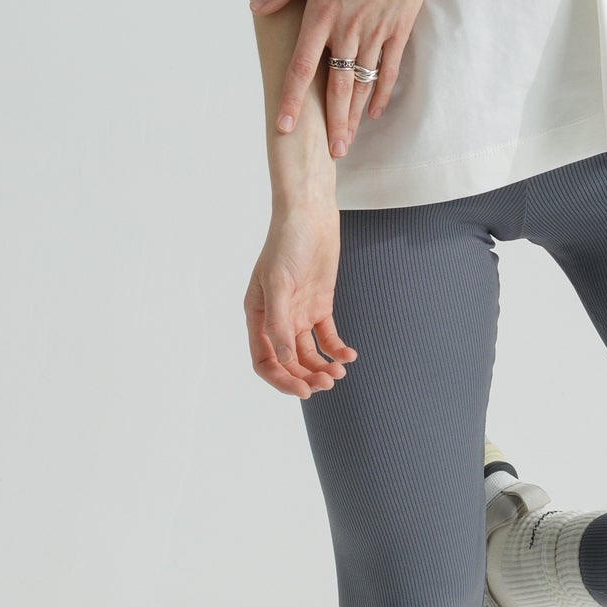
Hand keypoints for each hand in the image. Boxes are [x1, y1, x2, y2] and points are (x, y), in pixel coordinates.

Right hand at [244, 194, 355, 398]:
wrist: (311, 215)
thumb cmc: (287, 243)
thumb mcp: (279, 283)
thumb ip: (278, 322)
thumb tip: (284, 360)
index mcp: (257, 316)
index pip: (264, 360)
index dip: (281, 380)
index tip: (304, 391)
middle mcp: (276, 319)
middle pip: (288, 363)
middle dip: (306, 378)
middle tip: (328, 383)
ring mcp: (298, 313)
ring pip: (308, 354)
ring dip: (322, 368)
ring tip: (340, 373)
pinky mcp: (319, 306)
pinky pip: (327, 338)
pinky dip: (337, 350)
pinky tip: (349, 356)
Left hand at [249, 0, 437, 161]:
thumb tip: (256, 6)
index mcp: (323, 14)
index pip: (302, 65)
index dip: (291, 98)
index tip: (283, 125)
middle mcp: (348, 31)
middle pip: (336, 87)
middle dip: (331, 123)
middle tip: (328, 154)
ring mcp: (375, 35)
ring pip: (361, 85)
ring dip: (353, 117)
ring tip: (346, 144)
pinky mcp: (397, 34)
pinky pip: (387, 72)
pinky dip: (380, 94)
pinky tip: (372, 114)